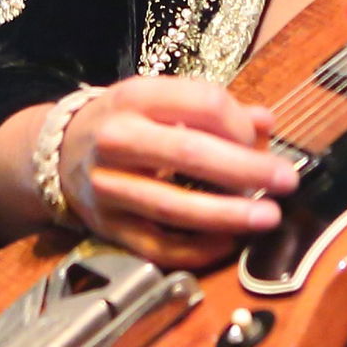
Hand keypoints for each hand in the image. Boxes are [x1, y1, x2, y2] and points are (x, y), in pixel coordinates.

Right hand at [57, 76, 297, 269]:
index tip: (262, 139)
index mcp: (137, 97)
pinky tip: (228, 243)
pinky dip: (196, 249)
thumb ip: (217, 110)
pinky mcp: (107, 226)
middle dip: (246, 169)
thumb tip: (266, 123)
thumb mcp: (165, 102)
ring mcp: (109, 186)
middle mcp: (117, 139)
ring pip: (173, 205)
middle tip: (287, 180)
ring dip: (227, 214)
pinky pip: (156, 245)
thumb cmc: (131, 122)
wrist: (59, 150)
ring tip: (268, 217)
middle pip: (190, 153)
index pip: (202, 102)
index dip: (240, 123)